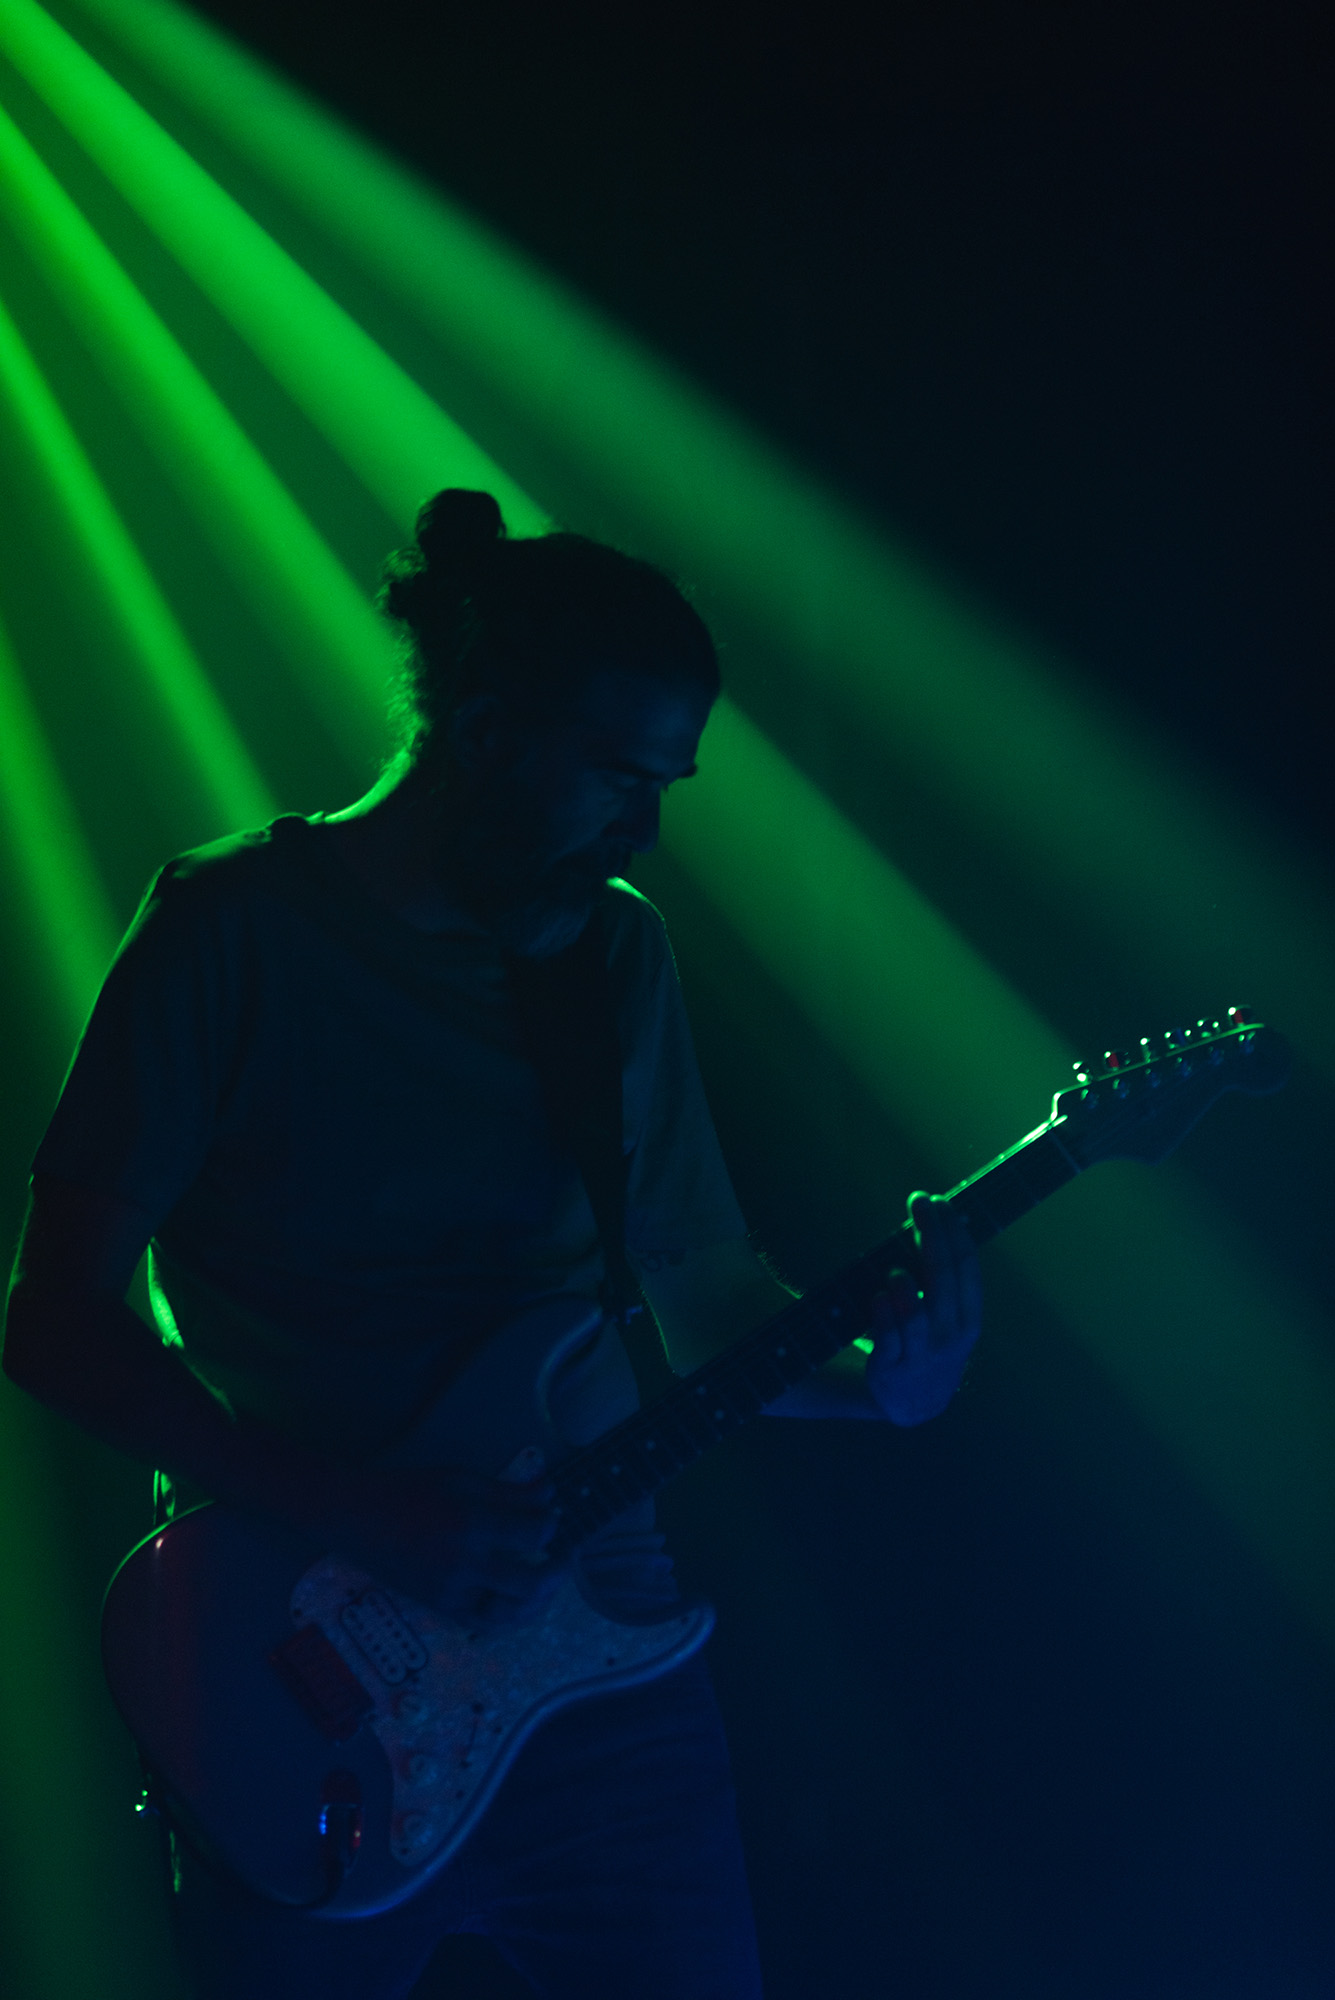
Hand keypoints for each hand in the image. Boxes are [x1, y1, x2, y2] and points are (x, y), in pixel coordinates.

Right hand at [334, 1465, 560, 1625]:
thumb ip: (508, 1492)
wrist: (356, 1517)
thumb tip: (549, 1496)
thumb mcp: (461, 1479)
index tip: (553, 1518)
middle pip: (529, 1583)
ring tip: (547, 1583)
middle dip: (557, 1572)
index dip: (551, 1527)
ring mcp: (451, 1592)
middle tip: (564, 1557)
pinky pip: (484, 1622)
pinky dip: (508, 1614)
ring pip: (510, 1613)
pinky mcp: (440, 1608)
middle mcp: (465, 1565)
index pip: (532, 1535)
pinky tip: (519, 1601)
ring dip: (538, 1601)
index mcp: (471, 1524)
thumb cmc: (411, 1490)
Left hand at [865, 1192, 980, 1425]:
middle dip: (932, 1236)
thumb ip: (945, 1278)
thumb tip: (944, 1220)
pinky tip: (877, 1298)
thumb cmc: (927, 1343)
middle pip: (943, 1280)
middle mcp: (949, 1336)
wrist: (910, 1403)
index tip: (939, 1201)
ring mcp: (921, 1355)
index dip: (953, 1231)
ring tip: (895, 1271)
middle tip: (919, 1202)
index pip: (966, 1267)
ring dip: (905, 1286)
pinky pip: (887, 1338)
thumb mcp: (947, 1317)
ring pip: (916, 1315)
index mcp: (969, 1318)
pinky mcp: (890, 1369)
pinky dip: (882, 1315)